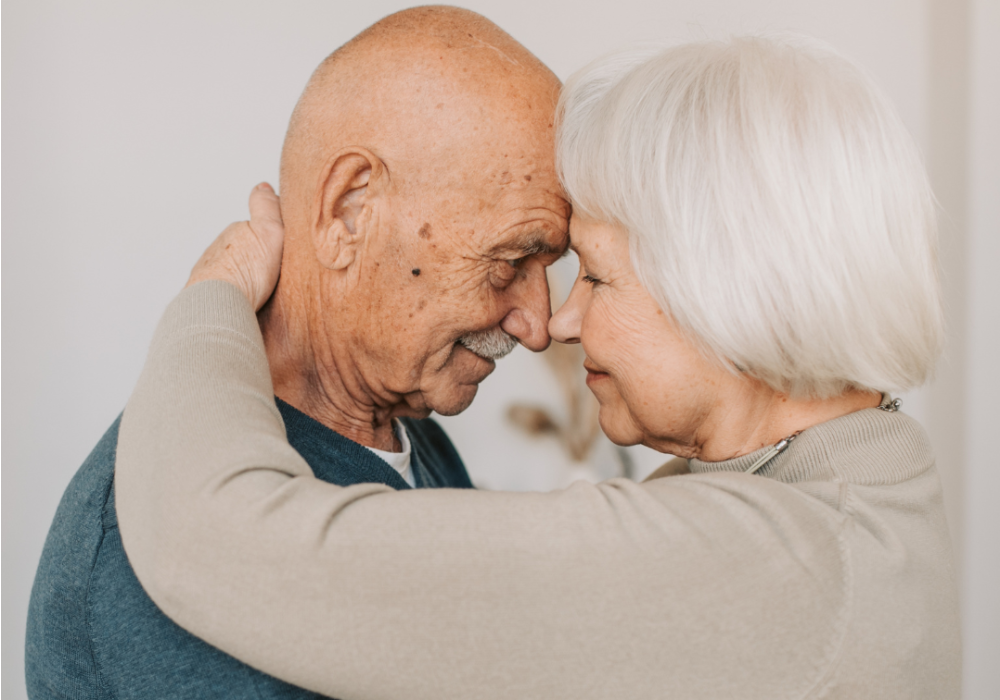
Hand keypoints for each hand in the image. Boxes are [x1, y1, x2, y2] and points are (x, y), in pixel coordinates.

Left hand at [186, 183, 284, 310]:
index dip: (267, 236)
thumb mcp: (269, 232)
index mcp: (234, 233)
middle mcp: (218, 250)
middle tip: (273, 273)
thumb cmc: (247, 271)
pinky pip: (225, 293)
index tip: (277, 248)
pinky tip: (246, 304)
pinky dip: (235, 295)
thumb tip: (262, 185)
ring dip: (244, 279)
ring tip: (262, 293)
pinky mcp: (206, 297)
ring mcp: (210, 274)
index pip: (252, 229)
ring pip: (232, 273)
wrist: (218, 303)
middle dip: (254, 259)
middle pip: (242, 251)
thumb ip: (267, 208)